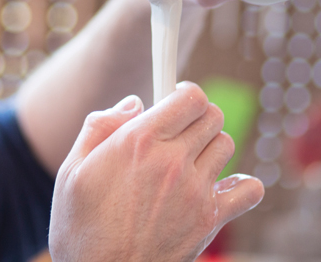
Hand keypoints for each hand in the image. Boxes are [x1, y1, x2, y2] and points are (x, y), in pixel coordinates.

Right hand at [49, 83, 263, 261]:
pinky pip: (249, 188)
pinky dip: (240, 185)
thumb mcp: (71, 170)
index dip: (185, 93)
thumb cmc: (80, 228)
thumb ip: (100, 127)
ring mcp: (195, 191)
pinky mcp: (209, 220)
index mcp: (138, 141)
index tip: (177, 98)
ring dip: (211, 146)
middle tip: (180, 130)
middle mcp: (171, 161)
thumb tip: (133, 103)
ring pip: (227, 145)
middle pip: (213, 116)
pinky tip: (218, 187)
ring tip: (190, 161)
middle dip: (197, 116)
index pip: (190, 97)